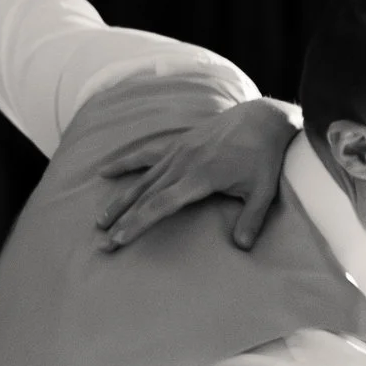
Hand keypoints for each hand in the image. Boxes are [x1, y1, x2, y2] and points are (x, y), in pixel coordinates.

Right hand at [97, 97, 304, 251]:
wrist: (262, 119)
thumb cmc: (264, 157)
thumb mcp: (263, 191)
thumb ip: (252, 219)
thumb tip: (243, 246)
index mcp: (201, 177)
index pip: (161, 204)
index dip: (139, 222)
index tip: (121, 238)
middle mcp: (183, 163)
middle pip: (145, 196)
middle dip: (123, 220)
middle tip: (103, 243)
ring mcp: (178, 151)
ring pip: (141, 179)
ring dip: (120, 200)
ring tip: (101, 220)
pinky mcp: (178, 143)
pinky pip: (146, 155)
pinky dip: (125, 163)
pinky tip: (104, 171)